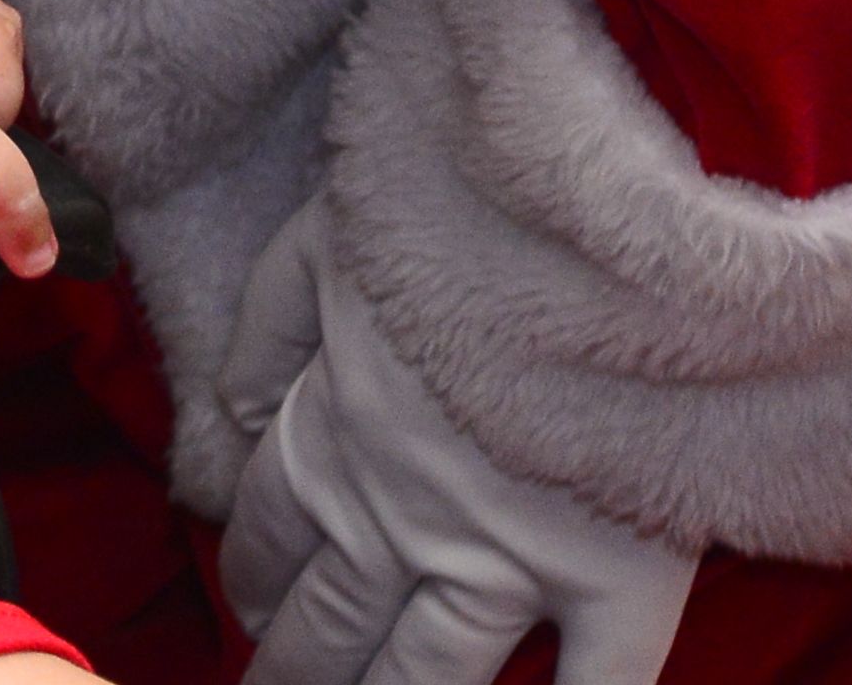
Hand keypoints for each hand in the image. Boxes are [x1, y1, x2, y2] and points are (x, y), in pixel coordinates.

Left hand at [226, 207, 694, 684]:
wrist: (588, 216)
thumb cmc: (455, 212)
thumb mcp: (320, 246)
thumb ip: (266, 335)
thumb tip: (232, 413)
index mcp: (330, 434)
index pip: (269, 533)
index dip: (255, 576)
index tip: (251, 607)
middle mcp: (403, 518)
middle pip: (332, 621)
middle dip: (298, 665)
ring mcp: (509, 559)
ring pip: (429, 673)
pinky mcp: (619, 580)